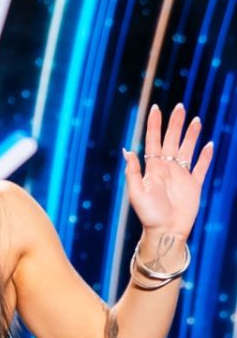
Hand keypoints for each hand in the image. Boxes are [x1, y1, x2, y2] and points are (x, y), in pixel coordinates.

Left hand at [123, 104, 213, 236]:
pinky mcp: (194, 185)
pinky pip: (201, 167)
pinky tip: (209, 145)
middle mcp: (167, 168)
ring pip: (188, 150)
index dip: (154, 125)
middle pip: (172, 140)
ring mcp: (181, 175)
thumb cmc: (148, 214)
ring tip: (196, 119)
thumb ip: (133, 171)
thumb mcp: (136, 192)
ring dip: (191, 135)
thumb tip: (127, 150)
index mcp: (153, 167)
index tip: (156, 108)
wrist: (166, 230)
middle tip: (180, 106)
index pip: (153, 140)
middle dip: (176, 123)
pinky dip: (205, 156)